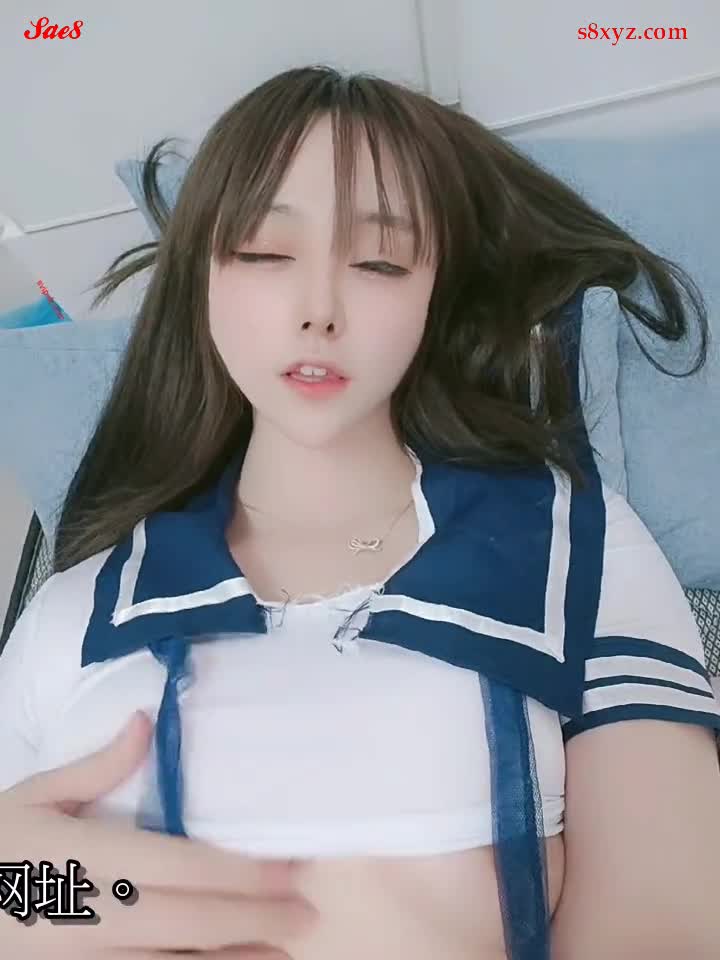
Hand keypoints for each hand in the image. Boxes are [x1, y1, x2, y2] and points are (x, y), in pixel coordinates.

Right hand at [0, 710, 315, 957]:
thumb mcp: (32, 797)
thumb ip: (95, 767)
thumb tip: (146, 723)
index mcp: (91, 856)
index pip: (184, 866)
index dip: (242, 872)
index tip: (289, 871)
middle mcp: (99, 913)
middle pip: (193, 920)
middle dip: (256, 918)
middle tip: (306, 915)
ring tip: (283, 951)